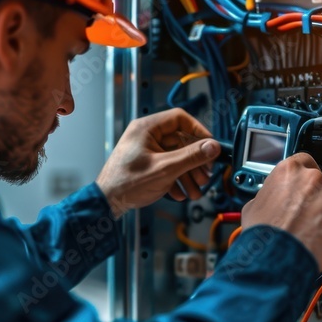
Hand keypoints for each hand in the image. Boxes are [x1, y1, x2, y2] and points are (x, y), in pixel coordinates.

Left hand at [96, 109, 220, 218]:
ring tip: (195, 191)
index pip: (180, 118)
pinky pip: (167, 166)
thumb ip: (192, 157)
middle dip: (194, 161)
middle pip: (180, 141)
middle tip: (205, 176)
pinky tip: (180, 193)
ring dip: (188, 174)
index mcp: (147, 128)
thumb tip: (213, 147)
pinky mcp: (145, 164)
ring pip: (175, 156)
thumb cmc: (128, 183)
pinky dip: (176, 179)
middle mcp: (146, 136)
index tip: (210, 147)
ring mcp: (145, 150)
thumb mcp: (166, 169)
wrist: (108, 203)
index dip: (198, 131)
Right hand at [241, 153, 321, 270]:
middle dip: (315, 198)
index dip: (304, 176)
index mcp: (289, 170)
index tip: (303, 186)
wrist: (275, 256)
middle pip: (320, 183)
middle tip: (305, 215)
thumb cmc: (263, 233)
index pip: (304, 161)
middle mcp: (313, 178)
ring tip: (312, 232)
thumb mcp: (253, 205)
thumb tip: (272, 199)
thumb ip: (270, 195)